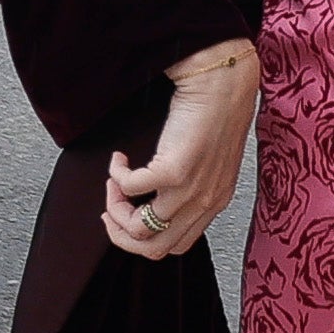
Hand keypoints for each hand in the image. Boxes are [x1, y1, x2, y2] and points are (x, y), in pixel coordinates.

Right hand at [107, 41, 254, 259]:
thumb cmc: (215, 112)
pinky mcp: (175, 169)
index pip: (174, 246)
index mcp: (214, 203)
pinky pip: (130, 189)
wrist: (223, 84)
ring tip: (114, 182)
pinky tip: (119, 158)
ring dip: (115, 208)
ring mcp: (190, 189)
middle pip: (154, 248)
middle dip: (121, 233)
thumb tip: (153, 196)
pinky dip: (117, 175)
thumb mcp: (209, 161)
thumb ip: (190, 184)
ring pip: (140, 229)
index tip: (127, 215)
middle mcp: (204, 202)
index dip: (143, 237)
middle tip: (110, 208)